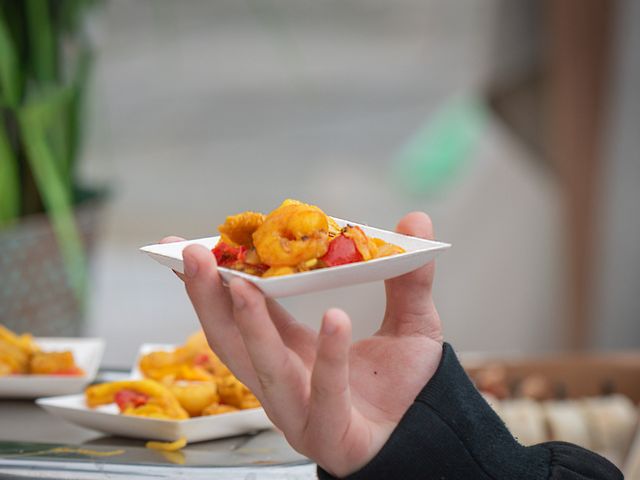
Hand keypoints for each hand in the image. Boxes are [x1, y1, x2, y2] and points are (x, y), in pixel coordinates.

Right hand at [162, 212, 442, 476]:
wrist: (428, 437)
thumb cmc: (405, 385)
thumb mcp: (409, 321)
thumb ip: (407, 276)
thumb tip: (415, 218)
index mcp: (292, 350)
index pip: (244, 312)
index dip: (217, 280)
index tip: (192, 247)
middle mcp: (285, 379)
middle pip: (232, 339)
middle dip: (207, 297)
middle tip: (191, 254)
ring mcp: (302, 409)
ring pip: (264, 366)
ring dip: (248, 325)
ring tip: (239, 283)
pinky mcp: (331, 430)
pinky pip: (326, 390)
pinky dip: (329, 354)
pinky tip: (334, 318)